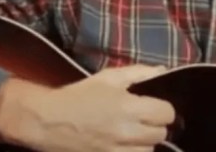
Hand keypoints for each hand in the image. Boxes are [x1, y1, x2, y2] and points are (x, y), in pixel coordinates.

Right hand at [0, 64, 175, 151]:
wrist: (48, 120)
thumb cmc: (78, 95)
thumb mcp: (108, 77)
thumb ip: (139, 72)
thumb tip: (163, 72)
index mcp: (129, 107)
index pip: (167, 114)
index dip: (162, 108)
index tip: (153, 106)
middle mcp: (127, 132)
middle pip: (160, 134)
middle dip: (154, 125)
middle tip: (142, 119)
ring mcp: (118, 151)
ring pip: (149, 151)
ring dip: (144, 143)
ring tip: (132, 134)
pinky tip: (123, 144)